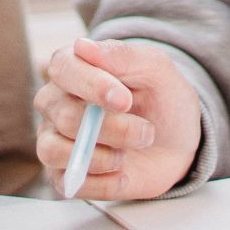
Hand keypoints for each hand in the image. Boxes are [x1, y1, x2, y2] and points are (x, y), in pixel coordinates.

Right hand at [34, 38, 201, 200]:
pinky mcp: (63, 174)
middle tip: (145, 132)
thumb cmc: (161, 98)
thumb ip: (123, 56)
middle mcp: (56, 102)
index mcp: (74, 67)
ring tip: (129, 153)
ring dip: (100, 157)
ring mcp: (55, 139)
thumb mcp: (156, 69)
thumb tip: (83, 46)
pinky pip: (68, 183)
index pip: (63, 69)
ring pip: (54, 151)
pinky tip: (124, 173)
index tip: (124, 100)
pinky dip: (103, 182)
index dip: (92, 85)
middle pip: (64, 116)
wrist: (175, 140)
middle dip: (111, 128)